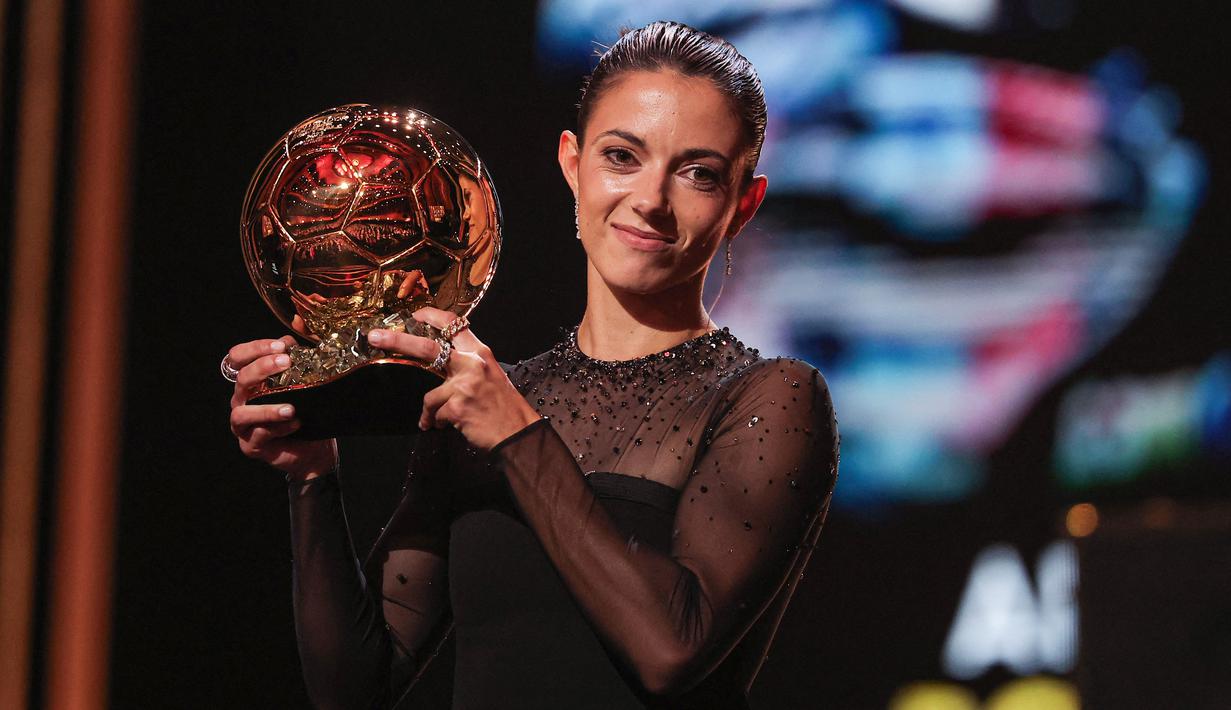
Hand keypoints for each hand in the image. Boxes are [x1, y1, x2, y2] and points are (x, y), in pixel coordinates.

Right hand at [227, 336, 337, 480]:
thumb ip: (299, 351)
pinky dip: (278, 428)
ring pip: (242, 413)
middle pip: (241, 380)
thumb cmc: (306, 411)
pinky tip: (295, 423)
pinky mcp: (251, 446)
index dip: (254, 348)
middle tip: (286, 363)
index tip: (280, 346)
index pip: (237, 358)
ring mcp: (244, 425)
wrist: (315, 450)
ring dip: (266, 408)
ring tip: (291, 407)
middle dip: (262, 368)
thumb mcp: (306, 379)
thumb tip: (297, 321)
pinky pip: (259, 436)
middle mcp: (242, 400)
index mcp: (251, 381)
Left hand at [366, 307, 541, 450]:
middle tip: (374, 337)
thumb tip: (439, 361)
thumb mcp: (490, 375)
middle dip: (397, 341)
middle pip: (426, 348)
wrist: (518, 432)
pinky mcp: (457, 408)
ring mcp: (464, 386)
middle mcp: (471, 364)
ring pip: (430, 396)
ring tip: (439, 420)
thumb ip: (466, 364)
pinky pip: (435, 415)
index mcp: (480, 352)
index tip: (414, 315)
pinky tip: (451, 426)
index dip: (431, 316)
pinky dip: (438, 423)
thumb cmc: (503, 405)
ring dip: (433, 411)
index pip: (454, 324)